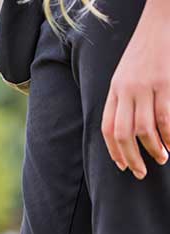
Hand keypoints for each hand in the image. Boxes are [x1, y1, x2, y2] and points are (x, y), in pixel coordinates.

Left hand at [101, 0, 169, 179]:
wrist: (159, 22)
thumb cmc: (144, 53)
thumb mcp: (124, 76)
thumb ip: (123, 100)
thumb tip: (128, 130)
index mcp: (113, 91)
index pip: (107, 129)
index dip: (113, 151)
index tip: (122, 166)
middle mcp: (125, 91)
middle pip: (122, 134)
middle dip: (131, 158)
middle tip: (141, 173)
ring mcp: (145, 87)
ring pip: (145, 129)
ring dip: (154, 149)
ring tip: (163, 158)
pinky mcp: (165, 83)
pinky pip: (165, 117)